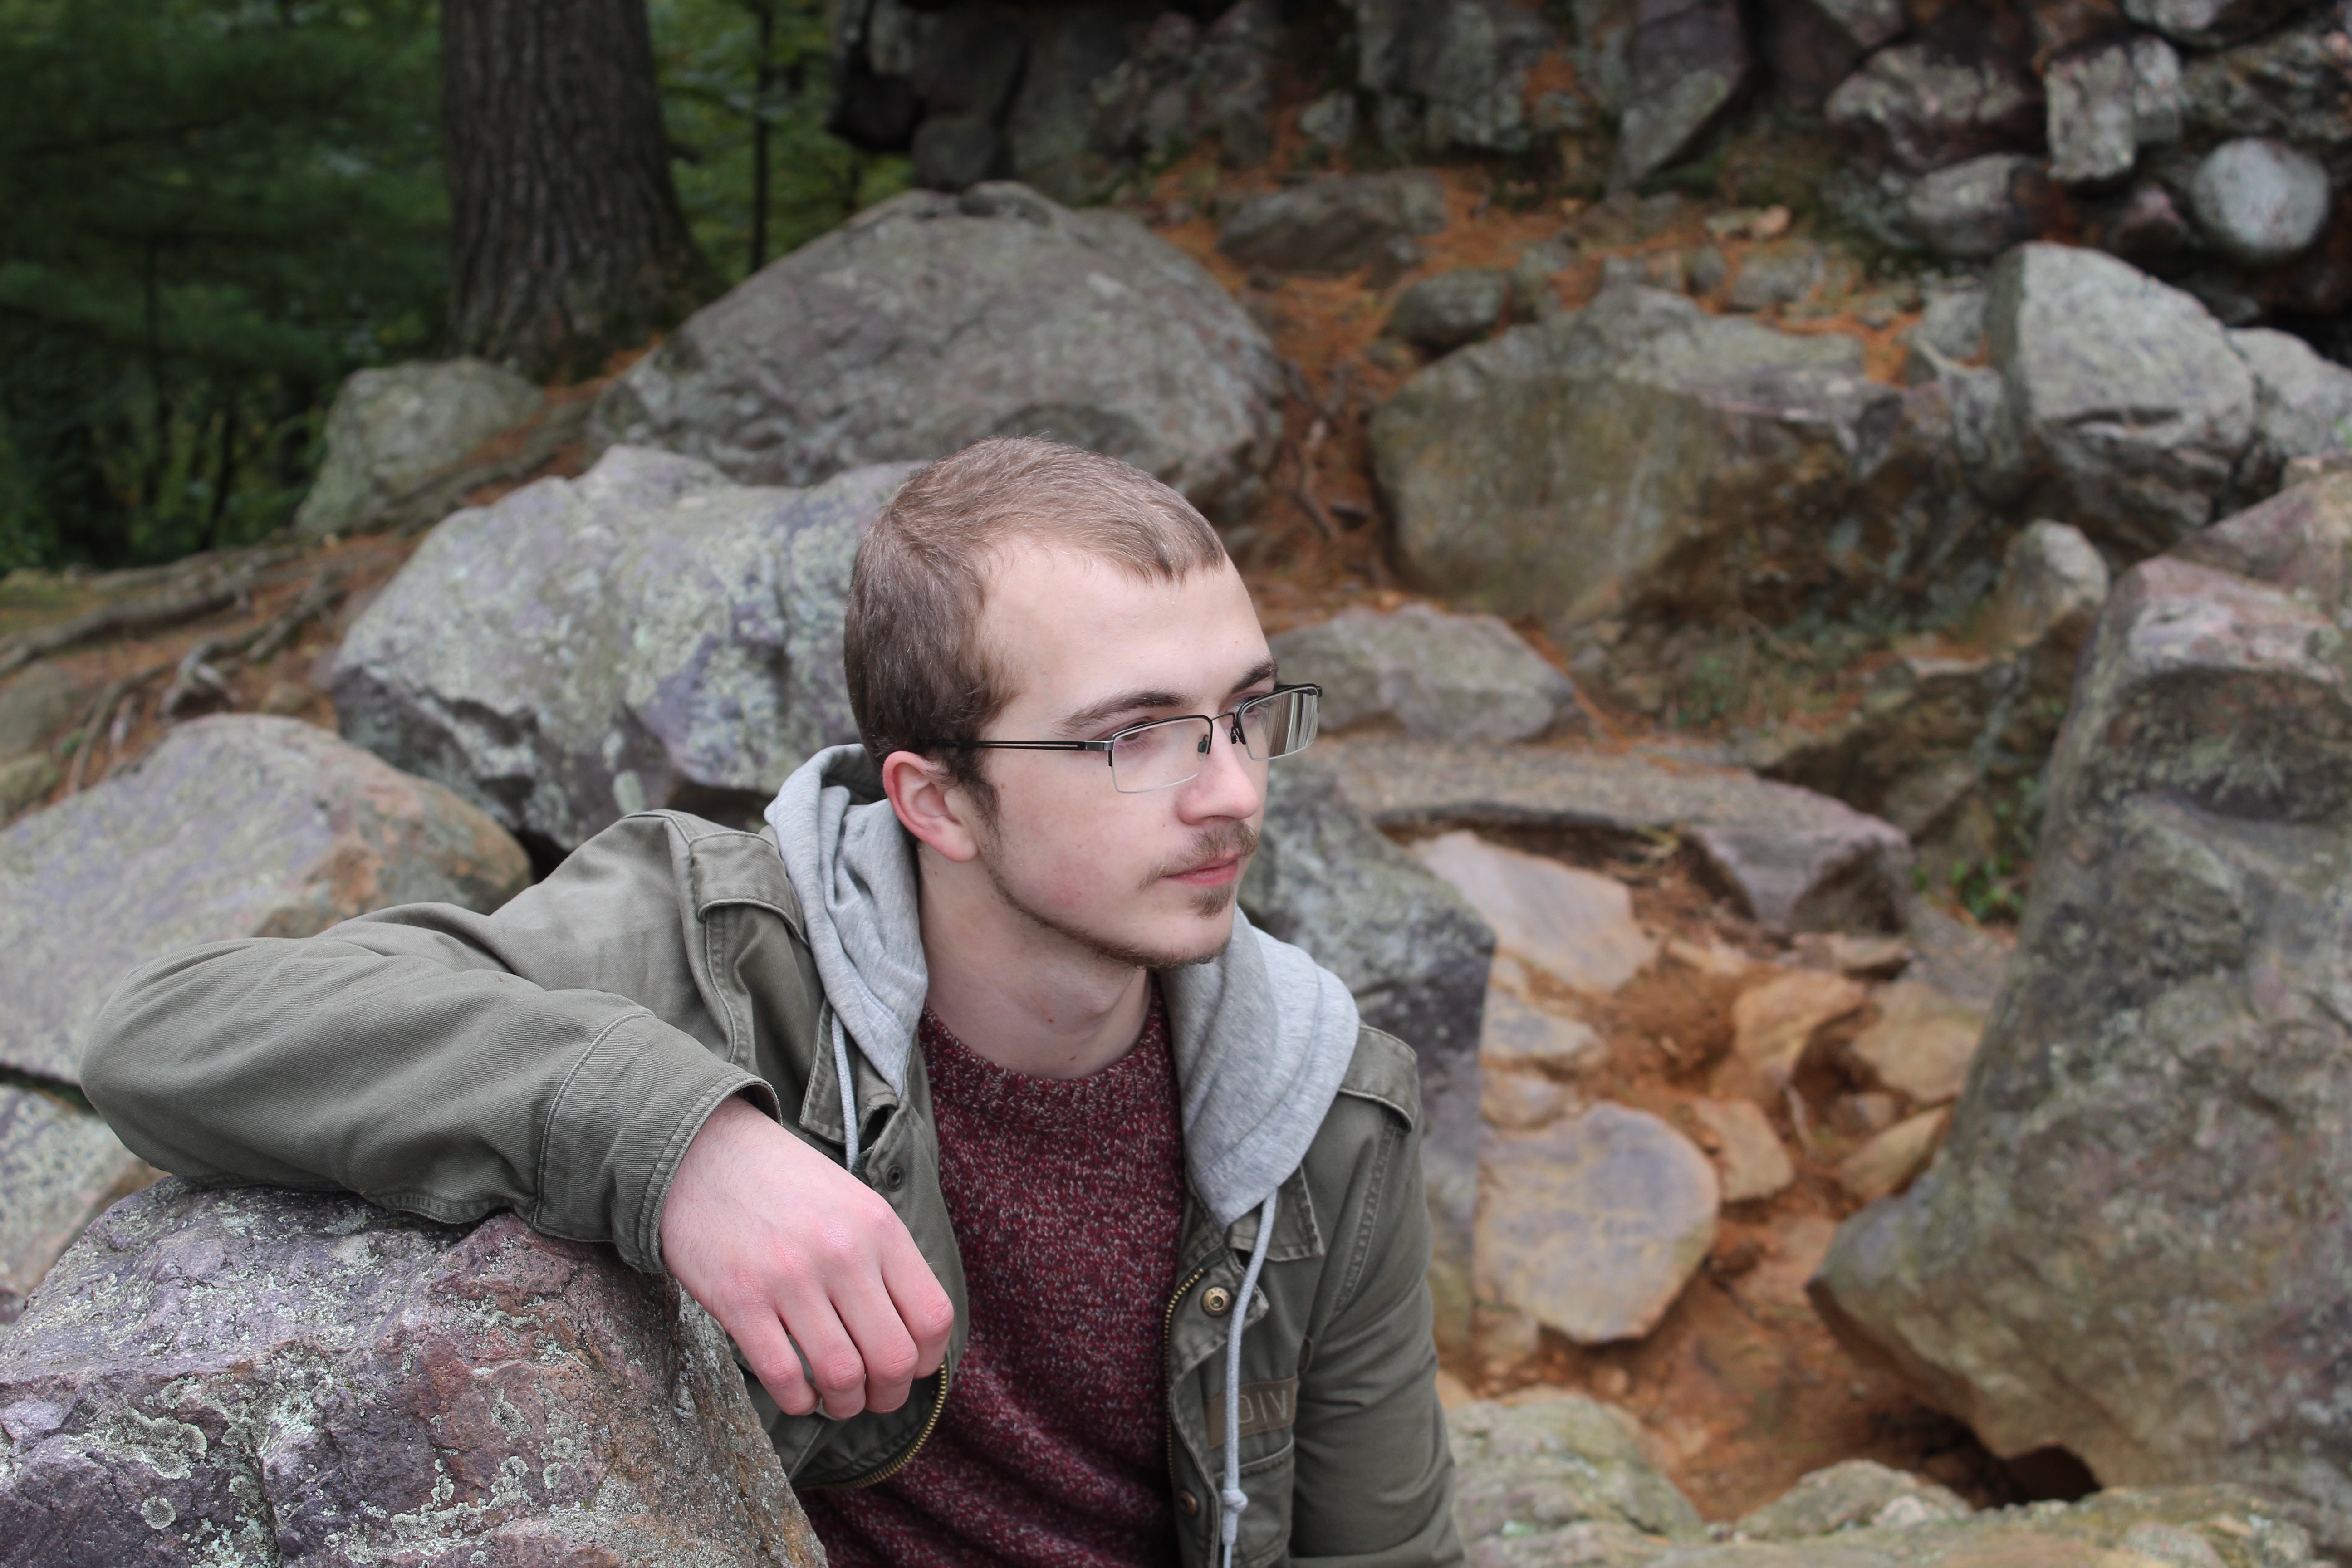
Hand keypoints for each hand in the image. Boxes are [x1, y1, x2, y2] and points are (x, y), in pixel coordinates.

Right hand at [658, 1095, 954, 1419]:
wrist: (702, 1153)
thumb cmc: (784, 1186)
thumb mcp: (853, 1204)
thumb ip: (885, 1260)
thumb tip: (912, 1335)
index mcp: (879, 1227)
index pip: (932, 1317)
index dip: (929, 1361)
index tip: (911, 1370)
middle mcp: (842, 1252)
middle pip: (893, 1358)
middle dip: (889, 1395)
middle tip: (873, 1397)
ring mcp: (790, 1277)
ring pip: (842, 1376)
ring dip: (844, 1404)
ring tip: (836, 1400)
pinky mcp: (739, 1300)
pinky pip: (784, 1377)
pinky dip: (798, 1401)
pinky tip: (797, 1394)